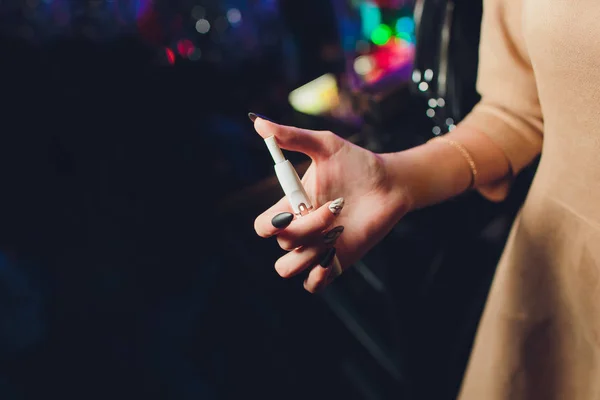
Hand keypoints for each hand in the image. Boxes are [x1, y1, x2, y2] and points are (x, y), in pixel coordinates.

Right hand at [252, 116, 409, 292]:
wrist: (390, 183)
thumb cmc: (357, 162)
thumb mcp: (324, 145)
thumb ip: (292, 136)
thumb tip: (257, 122)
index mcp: (291, 206)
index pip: (263, 226)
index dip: (271, 224)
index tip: (294, 208)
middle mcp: (300, 229)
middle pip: (282, 244)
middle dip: (307, 228)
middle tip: (335, 208)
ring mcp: (317, 248)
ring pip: (289, 268)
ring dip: (309, 253)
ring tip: (335, 235)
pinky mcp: (336, 263)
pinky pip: (312, 285)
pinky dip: (317, 277)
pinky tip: (333, 257)